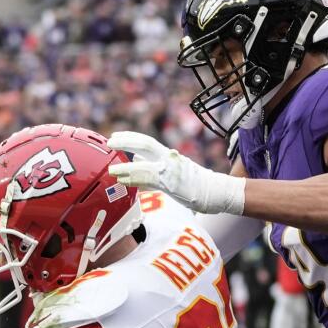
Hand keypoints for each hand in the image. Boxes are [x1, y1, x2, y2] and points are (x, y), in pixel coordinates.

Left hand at [107, 130, 245, 214]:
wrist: (217, 191)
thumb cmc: (197, 184)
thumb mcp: (176, 170)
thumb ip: (154, 167)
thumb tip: (137, 160)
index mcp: (169, 155)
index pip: (147, 142)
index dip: (130, 138)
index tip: (115, 136)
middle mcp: (169, 159)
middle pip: (145, 144)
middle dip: (127, 142)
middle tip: (110, 142)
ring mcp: (171, 171)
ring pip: (146, 165)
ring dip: (126, 167)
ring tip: (112, 169)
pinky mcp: (173, 185)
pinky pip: (151, 182)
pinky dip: (136, 181)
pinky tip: (125, 182)